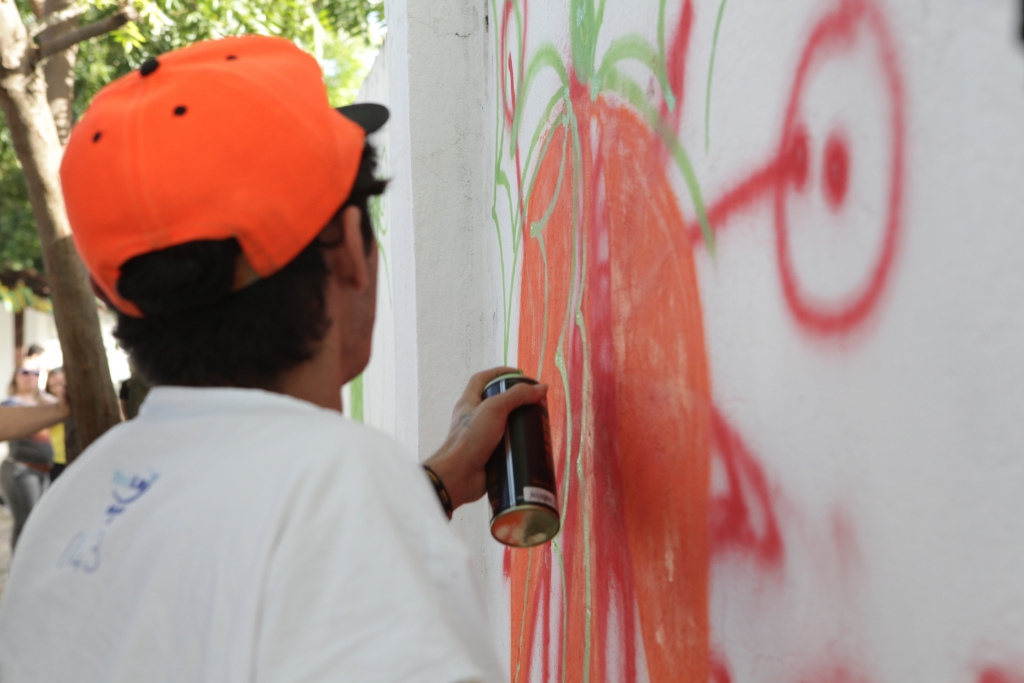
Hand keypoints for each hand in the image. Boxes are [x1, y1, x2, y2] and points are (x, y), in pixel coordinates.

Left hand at [423, 367, 547, 510]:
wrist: (459, 476)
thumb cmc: (470, 438)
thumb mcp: (494, 409)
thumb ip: (517, 396)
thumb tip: (542, 388)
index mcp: (469, 403)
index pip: (482, 379)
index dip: (500, 372)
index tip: (520, 374)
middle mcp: (474, 419)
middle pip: (497, 403)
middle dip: (516, 402)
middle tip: (535, 403)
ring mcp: (481, 438)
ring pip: (504, 427)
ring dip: (520, 425)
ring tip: (538, 424)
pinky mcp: (489, 456)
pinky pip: (507, 447)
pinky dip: (518, 446)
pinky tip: (532, 446)